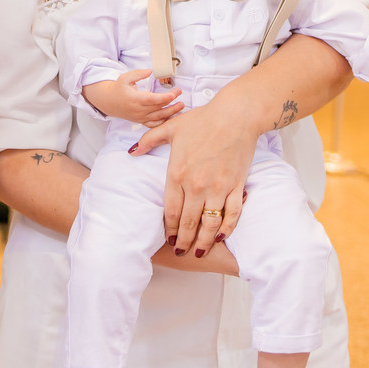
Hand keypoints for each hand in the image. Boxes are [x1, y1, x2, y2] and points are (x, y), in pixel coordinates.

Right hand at [85, 69, 182, 124]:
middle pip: (158, 107)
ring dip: (171, 112)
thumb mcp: (125, 78)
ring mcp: (139, 117)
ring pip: (158, 117)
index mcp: (134, 98)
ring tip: (181, 106)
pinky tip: (171, 116)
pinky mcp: (140, 120)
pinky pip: (153, 124)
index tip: (174, 93)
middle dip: (171, 100)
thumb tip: (149, 71)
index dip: (164, 97)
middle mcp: (138, 110)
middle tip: (179, 92)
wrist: (109, 102)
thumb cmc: (118, 89)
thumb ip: (138, 74)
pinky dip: (163, 121)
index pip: (152, 99)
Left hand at [131, 101, 252, 256]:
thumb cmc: (202, 119)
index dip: (170, 229)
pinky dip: (227, 229)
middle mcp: (196, 185)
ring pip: (210, 224)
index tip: (170, 239)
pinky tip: (221, 237)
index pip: (171, 210)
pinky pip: (232, 214)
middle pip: (189, 222)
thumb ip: (149, 140)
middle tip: (181, 253)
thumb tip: (131, 151)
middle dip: (184, 241)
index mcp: (177, 173)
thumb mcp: (170, 127)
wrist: (235, 115)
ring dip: (204, 241)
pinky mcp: (236, 186)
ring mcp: (218, 187)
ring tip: (199, 251)